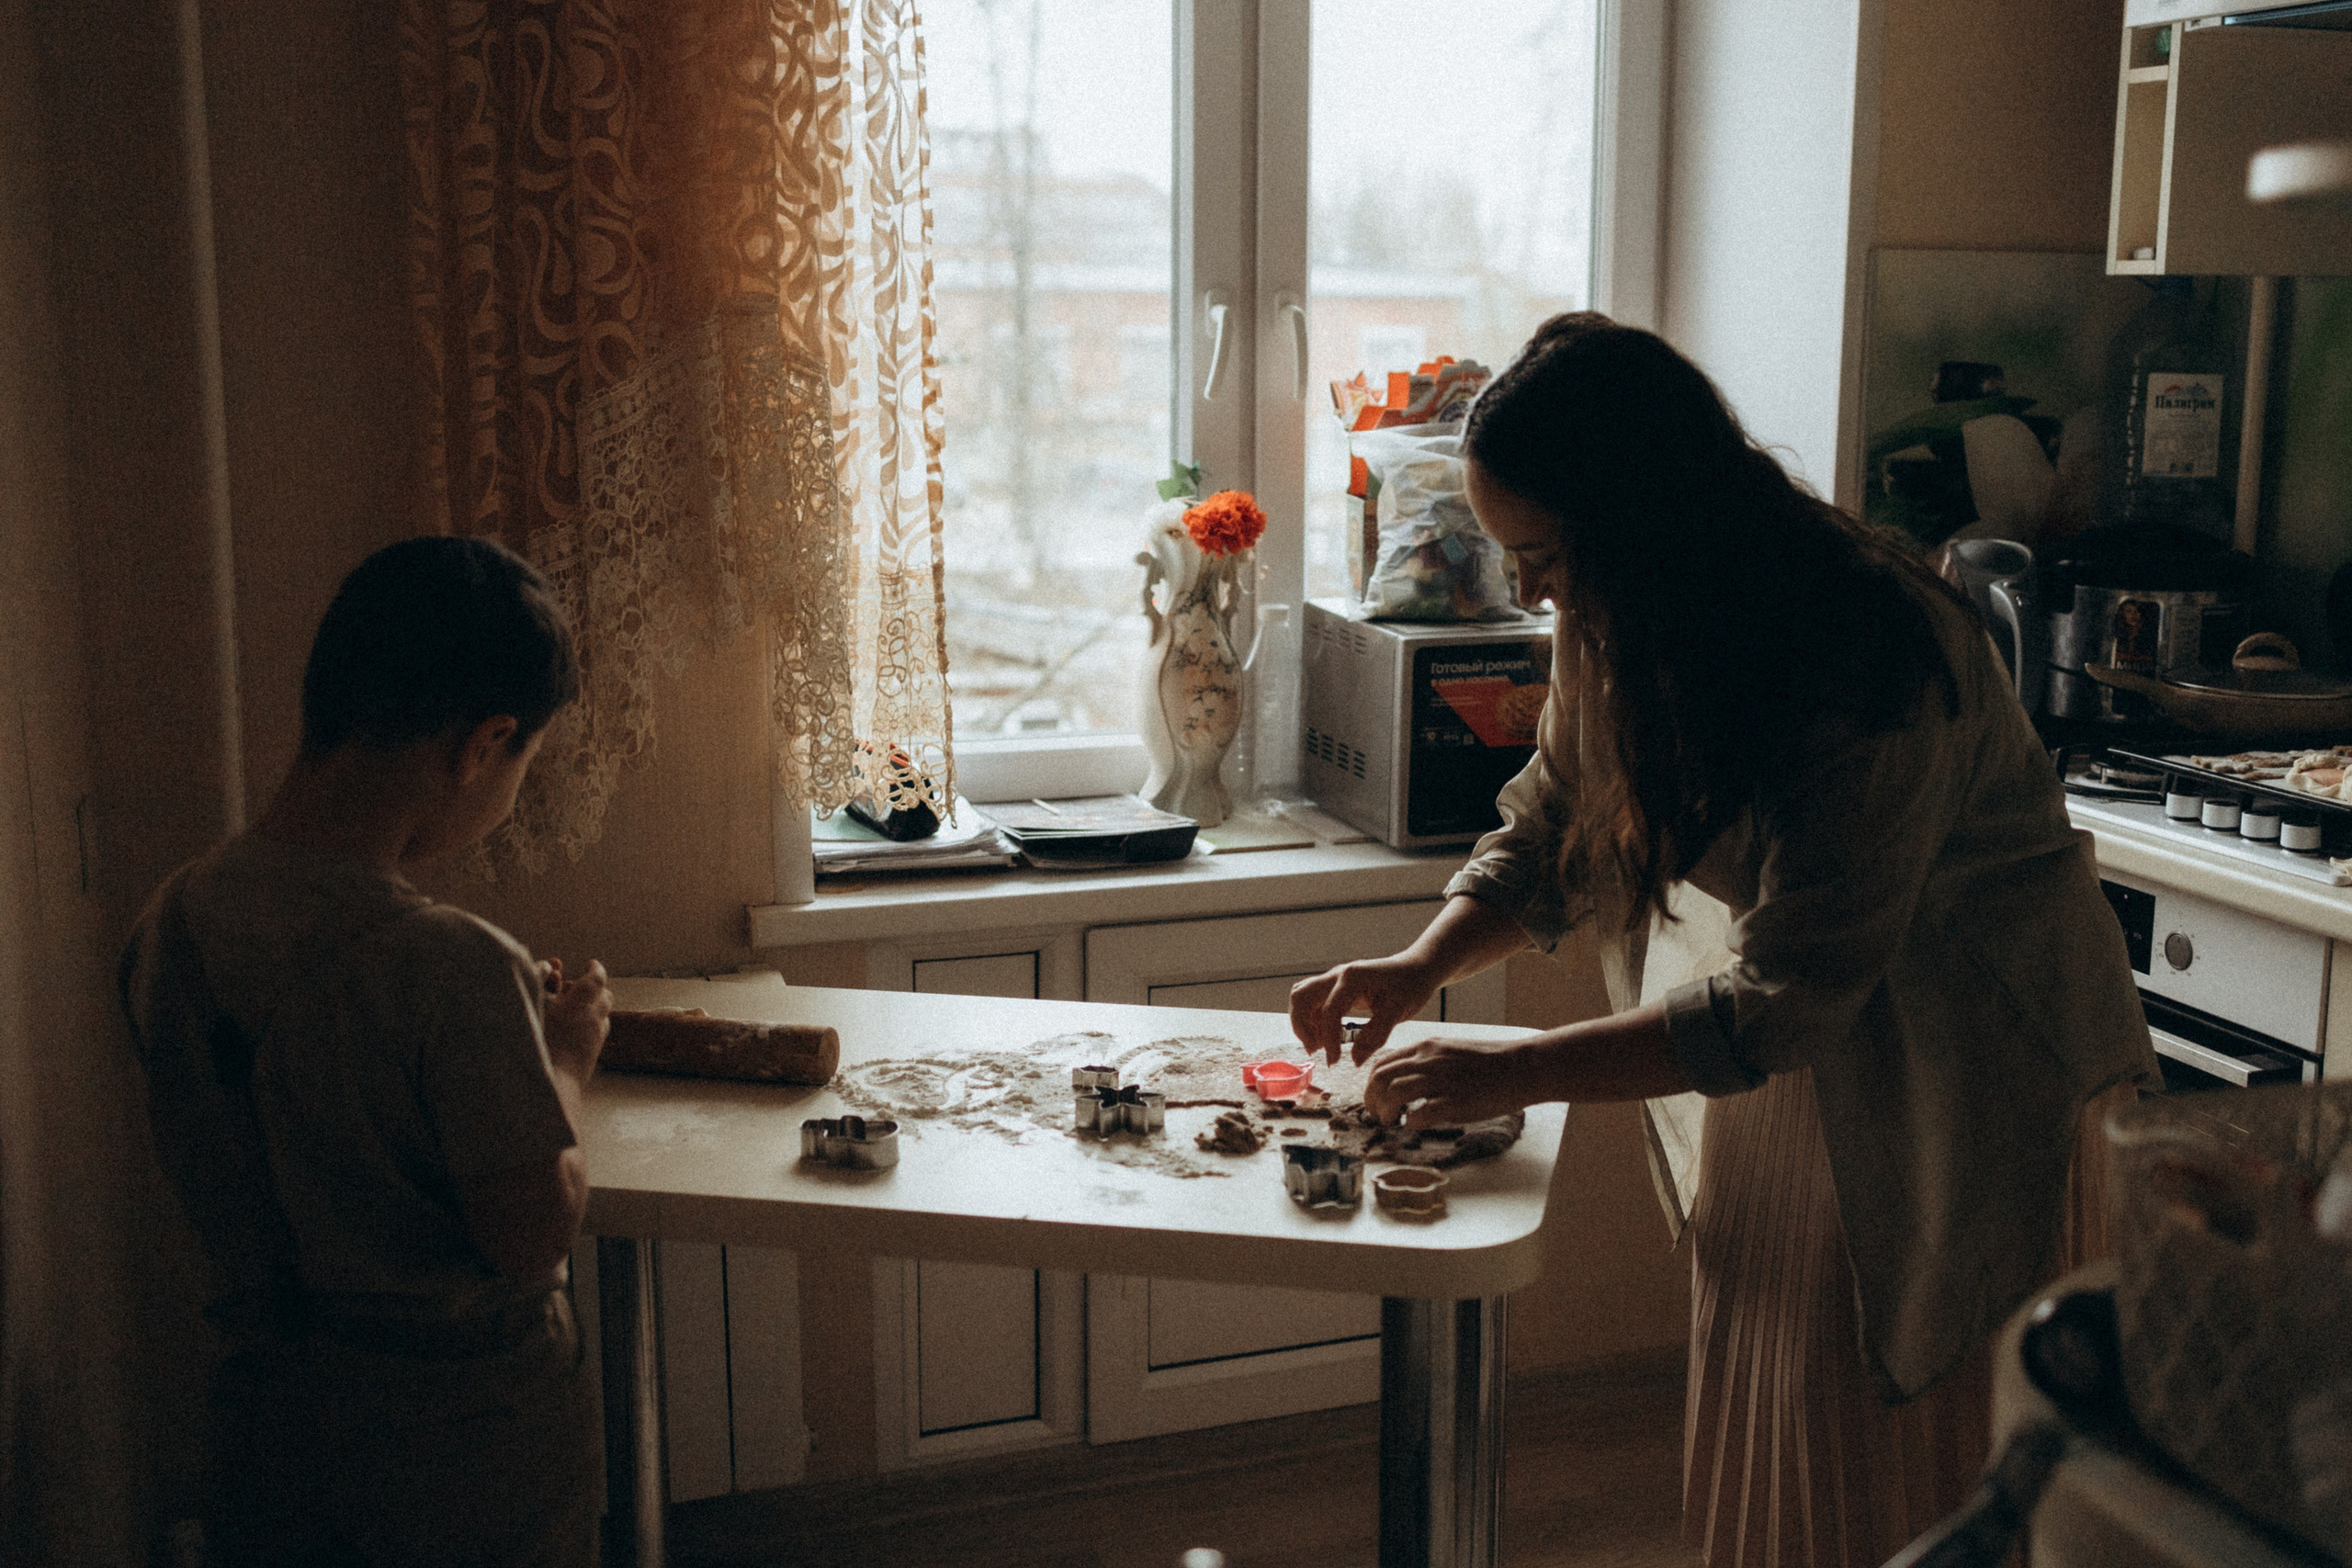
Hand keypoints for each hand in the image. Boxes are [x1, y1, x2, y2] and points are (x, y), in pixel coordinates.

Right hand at [542, 958, 610, 1077]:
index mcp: (578, 1004)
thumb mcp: (533, 1006)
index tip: (592, 963)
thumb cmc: (533, 1042)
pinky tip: (575, 1027)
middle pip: (604, 996)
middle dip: (595, 988)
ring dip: (594, 1006)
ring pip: (604, 1014)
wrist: (548, 1084)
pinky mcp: (594, 1054)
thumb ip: (541, 982)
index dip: (596, 968)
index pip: (596, 979)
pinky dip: (592, 1023)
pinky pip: (599, 1031)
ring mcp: (596, 1038)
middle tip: (578, 985)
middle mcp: (592, 1019)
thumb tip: (551, 967)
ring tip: (575, 1007)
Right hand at [1289, 954, 1441, 1065]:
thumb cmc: (1410, 986)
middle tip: (1316, 1051)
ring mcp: (1334, 980)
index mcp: (1352, 978)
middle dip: (1302, 1027)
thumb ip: (1376, 1035)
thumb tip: (1355, 1060)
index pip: (1329, 1010)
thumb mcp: (1398, 1011)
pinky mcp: (1336, 988)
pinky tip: (1325, 1038)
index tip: (1335, 1061)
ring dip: (1304, 1023)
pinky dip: (1311, 1020)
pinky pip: (1312, 1001)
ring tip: (1319, 1046)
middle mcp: (1337, 975)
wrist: (1416, 968)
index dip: (1329, 1039)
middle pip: (1301, 998)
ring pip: (1302, 998)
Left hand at [1365, 1033, 1553, 1127]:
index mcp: (1427, 1048)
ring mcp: (1441, 1080)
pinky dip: (1411, 1123)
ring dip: (1386, 1112)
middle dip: (1371, 1099)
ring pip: (1394, 1093)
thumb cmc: (1491, 1063)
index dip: (1372, 1083)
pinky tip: (1416, 1126)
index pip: (1383, 1062)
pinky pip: (1419, 1114)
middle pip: (1381, 1078)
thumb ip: (1427, 1062)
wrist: (1522, 1066)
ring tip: (1391, 1122)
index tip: (1375, 1097)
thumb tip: (1407, 1082)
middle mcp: (1428, 1060)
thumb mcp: (1451, 1051)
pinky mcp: (1455, 1101)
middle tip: (1377, 1115)